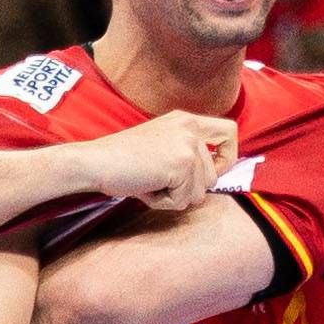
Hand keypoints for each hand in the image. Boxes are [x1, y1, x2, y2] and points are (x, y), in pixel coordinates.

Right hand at [80, 110, 241, 210]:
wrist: (95, 161)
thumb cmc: (120, 160)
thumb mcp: (159, 146)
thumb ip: (185, 154)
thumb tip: (211, 180)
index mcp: (185, 120)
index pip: (229, 132)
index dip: (228, 157)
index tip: (213, 172)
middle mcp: (190, 128)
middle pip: (213, 176)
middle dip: (187, 189)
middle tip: (156, 180)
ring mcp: (187, 146)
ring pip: (200, 193)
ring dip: (174, 196)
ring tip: (149, 181)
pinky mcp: (182, 165)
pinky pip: (182, 201)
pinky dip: (162, 202)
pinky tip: (145, 187)